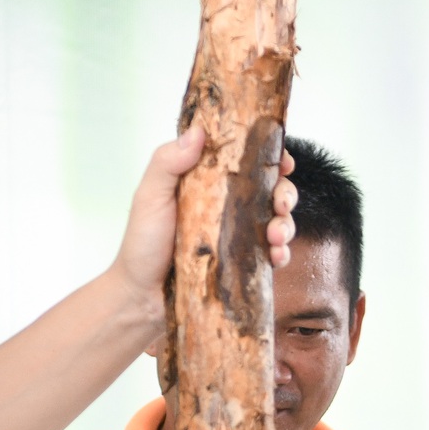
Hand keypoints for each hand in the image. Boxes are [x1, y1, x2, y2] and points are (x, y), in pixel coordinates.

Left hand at [109, 125, 301, 303]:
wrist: (142, 297)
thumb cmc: (141, 244)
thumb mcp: (149, 196)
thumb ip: (167, 162)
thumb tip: (197, 132)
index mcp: (208, 181)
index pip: (246, 160)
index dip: (269, 156)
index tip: (281, 160)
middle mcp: (228, 205)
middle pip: (271, 189)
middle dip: (285, 193)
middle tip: (280, 203)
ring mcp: (238, 235)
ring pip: (278, 221)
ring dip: (287, 224)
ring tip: (276, 235)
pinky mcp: (244, 263)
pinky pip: (273, 254)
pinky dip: (282, 252)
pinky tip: (276, 256)